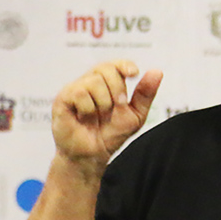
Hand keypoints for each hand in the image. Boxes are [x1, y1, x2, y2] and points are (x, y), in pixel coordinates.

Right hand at [51, 60, 162, 174]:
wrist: (93, 155)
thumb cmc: (111, 134)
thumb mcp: (135, 115)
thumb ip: (145, 94)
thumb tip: (157, 71)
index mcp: (108, 83)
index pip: (116, 64)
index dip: (124, 65)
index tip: (133, 73)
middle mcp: (90, 82)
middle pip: (106, 69)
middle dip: (118, 89)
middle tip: (117, 107)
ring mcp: (75, 89)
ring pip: (94, 81)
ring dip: (103, 103)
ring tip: (97, 116)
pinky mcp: (62, 98)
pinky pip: (80, 93)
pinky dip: (88, 108)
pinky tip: (83, 117)